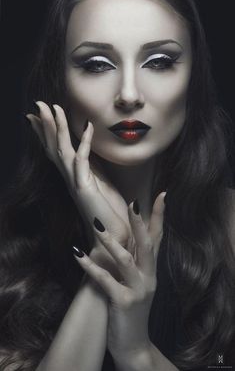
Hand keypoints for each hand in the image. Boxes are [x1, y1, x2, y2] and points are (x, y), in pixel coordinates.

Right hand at [26, 102, 132, 272]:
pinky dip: (84, 142)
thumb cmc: (108, 215)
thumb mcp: (99, 188)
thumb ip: (91, 174)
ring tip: (52, 107)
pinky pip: (83, 160)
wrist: (112, 238)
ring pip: (62, 150)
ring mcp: (75, 183)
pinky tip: (88, 126)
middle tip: (37, 104)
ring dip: (58, 128)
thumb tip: (88, 161)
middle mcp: (70, 179)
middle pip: (54, 147)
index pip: (56, 151)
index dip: (46, 134)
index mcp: (73, 178)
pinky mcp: (85, 188)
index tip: (37, 117)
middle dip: (46, 125)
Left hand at [73, 192, 165, 364]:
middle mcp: (149, 278)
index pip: (158, 238)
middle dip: (140, 223)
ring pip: (126, 260)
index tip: (162, 195)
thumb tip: (124, 240)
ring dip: (110, 241)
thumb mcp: (138, 285)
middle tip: (133, 202)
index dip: (160, 216)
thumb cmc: (132, 311)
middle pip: (147, 245)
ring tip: (96, 224)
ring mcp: (138, 290)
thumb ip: (135, 264)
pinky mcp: (123, 302)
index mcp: (152, 271)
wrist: (134, 346)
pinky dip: (89, 266)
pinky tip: (76, 253)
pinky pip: (105, 280)